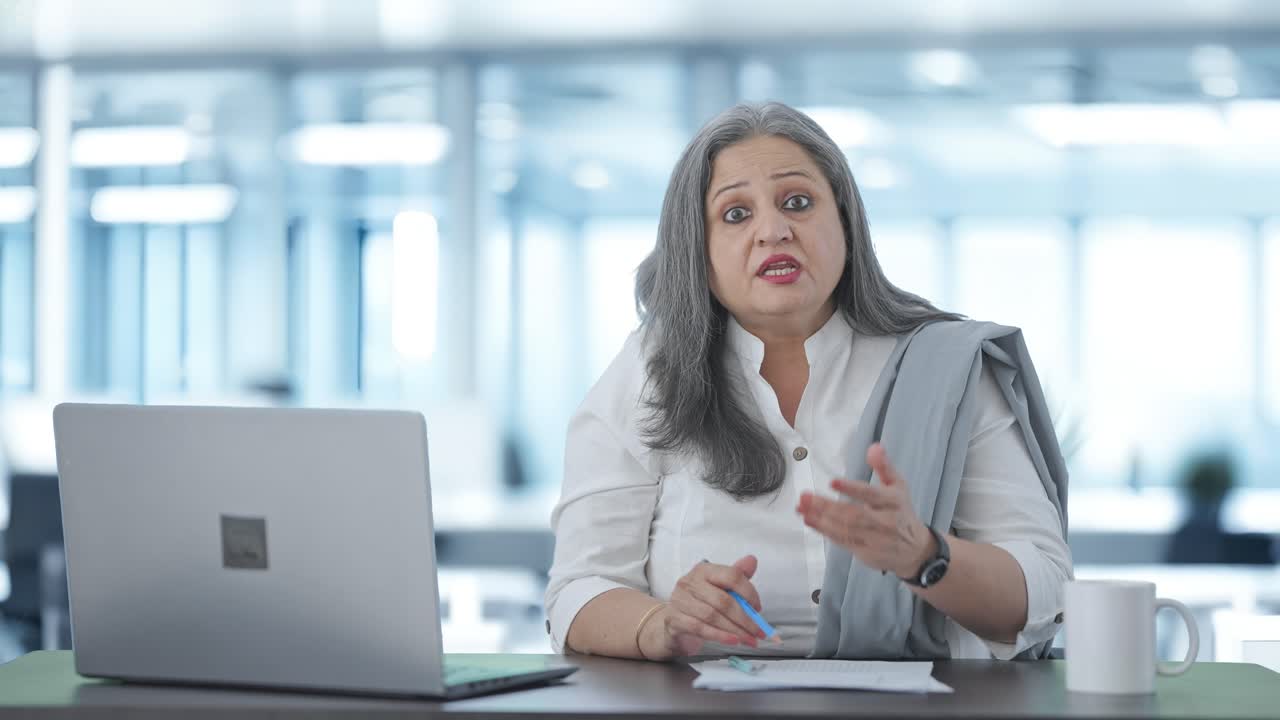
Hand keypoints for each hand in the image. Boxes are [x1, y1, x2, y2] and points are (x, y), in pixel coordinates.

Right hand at [639, 555, 766, 659]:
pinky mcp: (674, 619)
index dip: (749, 593)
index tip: (758, 608)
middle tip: (758, 631)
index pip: (731, 576)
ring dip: (735, 630)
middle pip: (723, 600)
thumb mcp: (719, 587)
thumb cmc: (700, 603)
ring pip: (713, 616)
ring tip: (750, 639)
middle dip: (745, 619)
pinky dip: (719, 636)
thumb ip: (737, 575)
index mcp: (704, 570)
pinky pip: (700, 628)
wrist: (674, 621)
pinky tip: (732, 641)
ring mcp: (680, 601)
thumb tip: (752, 560)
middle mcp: (689, 582)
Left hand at [795, 443, 934, 579]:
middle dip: (826, 505)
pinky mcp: (865, 553)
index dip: (852, 488)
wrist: (915, 550)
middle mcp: (886, 522)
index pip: (872, 494)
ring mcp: (875, 540)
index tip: (833, 481)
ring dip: (820, 518)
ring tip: (802, 507)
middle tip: (806, 496)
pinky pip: (842, 541)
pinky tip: (810, 520)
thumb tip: (874, 447)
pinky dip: (824, 530)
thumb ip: (884, 466)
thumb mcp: (898, 486)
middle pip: (853, 514)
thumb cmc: (901, 512)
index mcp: (894, 502)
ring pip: (845, 530)